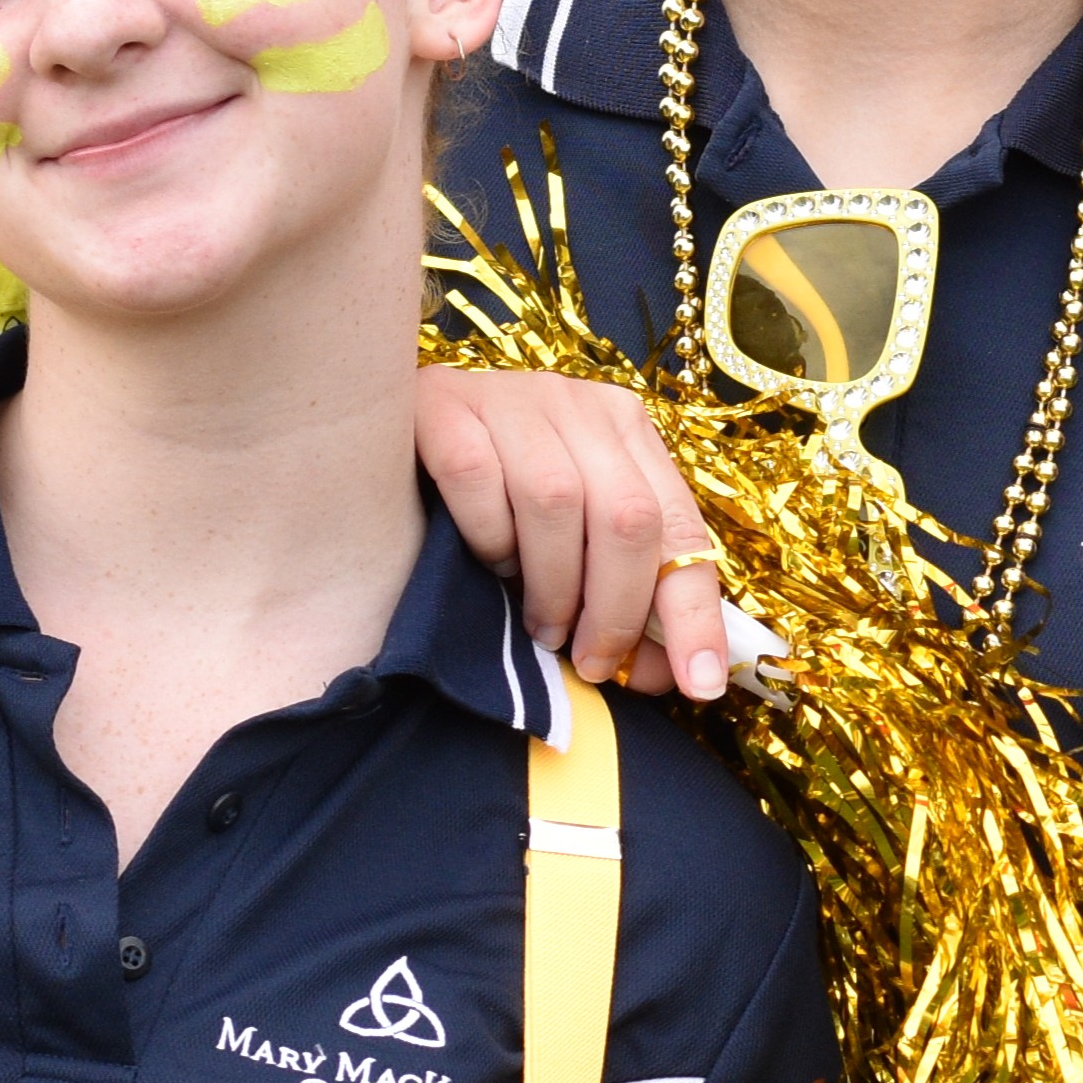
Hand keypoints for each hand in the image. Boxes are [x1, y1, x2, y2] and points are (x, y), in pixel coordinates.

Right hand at [411, 365, 728, 696]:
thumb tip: (657, 670)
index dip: (694, 612)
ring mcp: (511, 398)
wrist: (384, 426)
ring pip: (556, 501)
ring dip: (550, 584)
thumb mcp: (573, 529)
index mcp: (626, 431)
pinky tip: (488, 560)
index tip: (698, 684)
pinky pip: (477, 478)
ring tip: (539, 622)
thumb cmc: (495, 494)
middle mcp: (578, 404)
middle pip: (627, 516)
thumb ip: (617, 584)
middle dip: (615, 609)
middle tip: (590, 661)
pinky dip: (488, 537)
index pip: (681, 527)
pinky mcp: (445, 405)